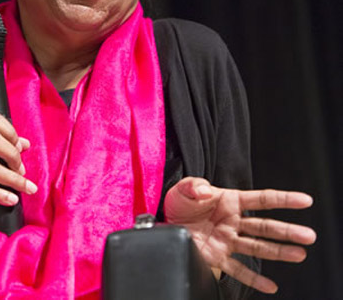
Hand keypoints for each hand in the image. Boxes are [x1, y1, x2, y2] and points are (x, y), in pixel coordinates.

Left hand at [164, 177, 316, 293]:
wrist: (164, 220)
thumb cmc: (180, 202)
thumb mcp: (184, 189)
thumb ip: (193, 186)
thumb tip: (203, 190)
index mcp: (230, 201)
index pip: (261, 200)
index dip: (283, 199)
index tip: (305, 201)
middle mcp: (233, 222)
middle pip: (265, 226)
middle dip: (287, 231)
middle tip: (308, 236)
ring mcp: (227, 240)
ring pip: (257, 247)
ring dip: (278, 252)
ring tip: (298, 255)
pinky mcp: (217, 256)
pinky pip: (237, 269)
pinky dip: (253, 280)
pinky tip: (269, 287)